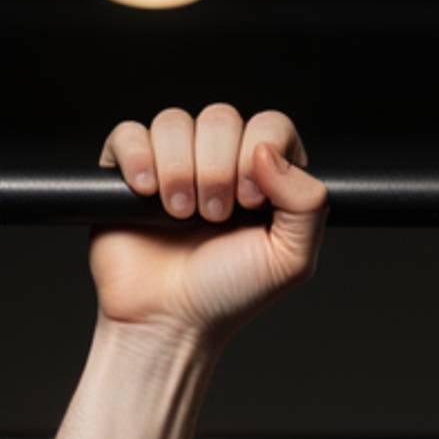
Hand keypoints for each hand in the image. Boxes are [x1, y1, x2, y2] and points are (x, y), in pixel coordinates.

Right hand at [89, 104, 328, 343]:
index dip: (259, 153)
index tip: (250, 201)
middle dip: (216, 170)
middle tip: (213, 217)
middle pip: (221, 117)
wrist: (168, 320)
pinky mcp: (130, 169)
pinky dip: (139, 160)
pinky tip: (146, 195)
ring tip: (180, 216)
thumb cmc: (227, 294)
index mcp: (263, 177)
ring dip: (179, 171)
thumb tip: (268, 151)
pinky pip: (130, 133)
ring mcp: (174, 162)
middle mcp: (220, 162)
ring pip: (175, 122)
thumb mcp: (290, 259)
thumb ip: (308, 203)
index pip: (270, 125)